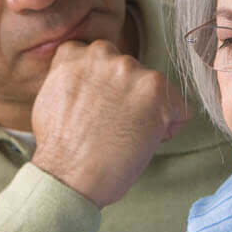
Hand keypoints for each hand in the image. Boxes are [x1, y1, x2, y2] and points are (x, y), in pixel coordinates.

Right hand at [30, 40, 190, 207]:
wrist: (66, 177)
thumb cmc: (57, 148)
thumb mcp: (50, 97)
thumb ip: (73, 78)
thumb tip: (91, 83)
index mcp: (75, 53)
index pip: (102, 60)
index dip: (105, 88)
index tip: (100, 109)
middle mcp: (104, 54)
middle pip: (129, 73)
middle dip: (127, 96)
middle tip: (112, 126)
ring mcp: (132, 72)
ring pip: (155, 89)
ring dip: (148, 110)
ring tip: (126, 137)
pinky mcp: (157, 92)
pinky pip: (181, 108)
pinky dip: (171, 126)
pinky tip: (146, 142)